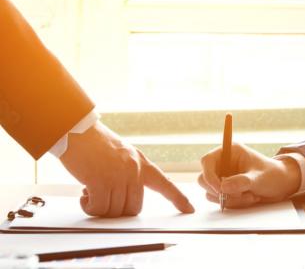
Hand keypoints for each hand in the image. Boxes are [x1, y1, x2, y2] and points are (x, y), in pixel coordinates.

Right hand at [60, 121, 193, 216]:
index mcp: (142, 163)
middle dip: (117, 210)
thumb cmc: (96, 145)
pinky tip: (84, 194)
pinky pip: (98, 208)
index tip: (189, 209)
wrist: (77, 131)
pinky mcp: (100, 181)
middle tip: (102, 198)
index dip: (178, 198)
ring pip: (115, 211)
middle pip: (133, 208)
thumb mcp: (123, 155)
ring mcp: (118, 176)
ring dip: (100, 207)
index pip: (165, 184)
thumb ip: (132, 172)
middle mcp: (134, 170)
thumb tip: (128, 197)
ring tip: (91, 191)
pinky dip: (89, 206)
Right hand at [198, 143, 300, 207]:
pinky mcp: (225, 190)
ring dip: (230, 199)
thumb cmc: (273, 175)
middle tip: (239, 195)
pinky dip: (233, 203)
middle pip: (204, 179)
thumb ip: (243, 181)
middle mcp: (223, 163)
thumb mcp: (260, 178)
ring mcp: (223, 177)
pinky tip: (249, 198)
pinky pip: (219, 200)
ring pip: (211, 192)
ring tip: (251, 195)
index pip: (207, 161)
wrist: (281, 185)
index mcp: (229, 152)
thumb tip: (223, 187)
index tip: (220, 189)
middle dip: (220, 191)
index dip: (209, 175)